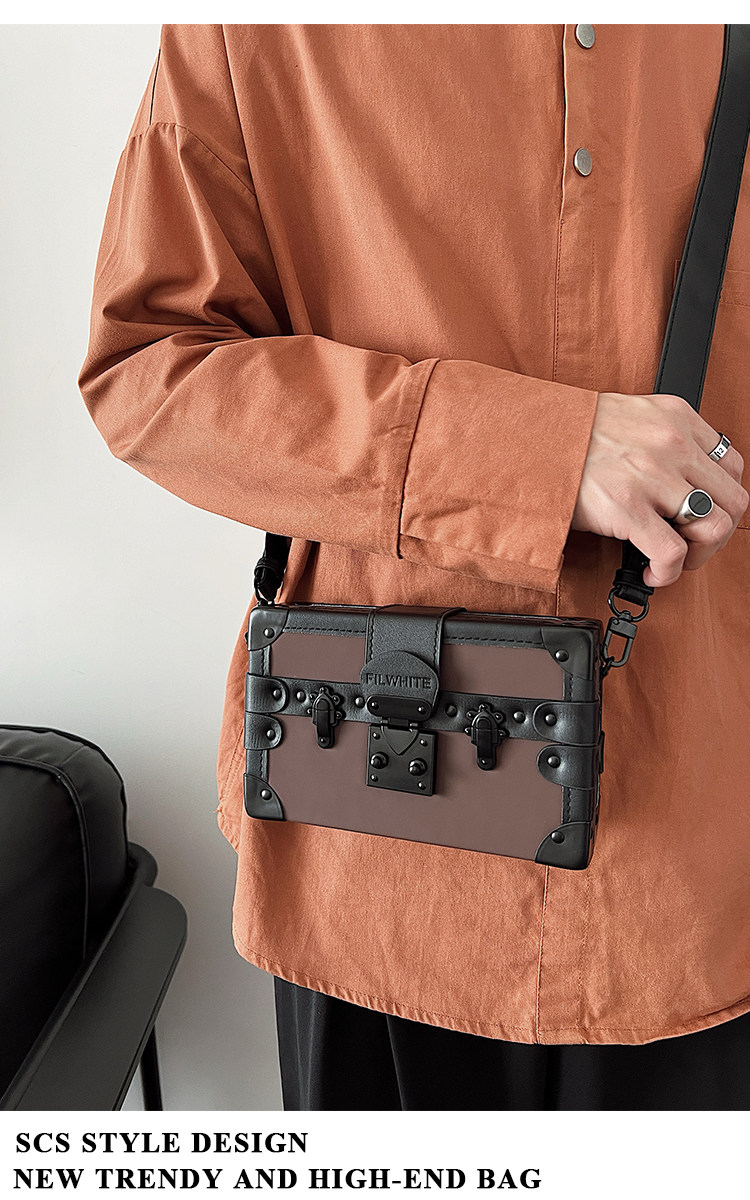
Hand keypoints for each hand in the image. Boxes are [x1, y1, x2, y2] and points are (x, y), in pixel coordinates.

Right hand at [571, 391, 747, 587]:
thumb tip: (682, 481)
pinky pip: (672, 553)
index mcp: (677, 418)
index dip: (722, 498)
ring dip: (699, 554)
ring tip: (675, 559)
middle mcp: (672, 444)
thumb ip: (663, 440)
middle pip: (733, 500)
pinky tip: (654, 573)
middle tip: (693, 544)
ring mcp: (652, 476)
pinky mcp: (627, 508)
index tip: (704, 513)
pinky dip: (669, 573)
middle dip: (717, 532)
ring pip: (713, 527)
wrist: (531, 438)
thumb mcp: (632, 418)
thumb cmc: (571, 433)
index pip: (732, 465)